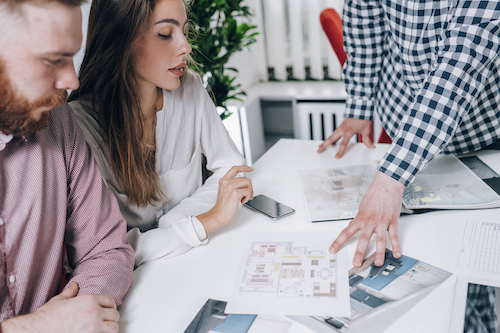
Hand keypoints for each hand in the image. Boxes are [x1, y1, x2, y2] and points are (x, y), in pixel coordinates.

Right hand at [0, 282, 119, 332]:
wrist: (37, 331)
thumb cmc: (47, 318)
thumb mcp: (59, 300)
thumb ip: (70, 292)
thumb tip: (74, 285)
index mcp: (89, 300)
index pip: (111, 301)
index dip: (109, 306)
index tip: (107, 311)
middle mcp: (94, 312)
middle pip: (115, 315)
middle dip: (110, 319)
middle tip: (104, 322)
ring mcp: (93, 327)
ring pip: (114, 328)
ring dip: (109, 329)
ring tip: (103, 330)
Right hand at [197, 165, 253, 233]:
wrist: (218, 215)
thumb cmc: (223, 206)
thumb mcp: (226, 191)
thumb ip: (233, 185)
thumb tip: (245, 184)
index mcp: (224, 180)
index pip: (235, 169)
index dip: (244, 167)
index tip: (250, 168)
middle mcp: (226, 182)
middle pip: (245, 178)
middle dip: (249, 187)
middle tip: (246, 195)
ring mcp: (230, 187)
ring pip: (248, 183)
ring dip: (249, 192)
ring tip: (244, 198)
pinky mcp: (235, 193)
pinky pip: (248, 191)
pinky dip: (248, 197)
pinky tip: (242, 201)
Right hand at [317, 118, 374, 156]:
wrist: (359, 108)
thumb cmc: (362, 118)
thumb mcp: (366, 130)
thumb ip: (367, 140)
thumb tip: (371, 146)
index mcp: (349, 131)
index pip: (343, 143)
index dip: (340, 151)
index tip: (337, 157)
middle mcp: (342, 129)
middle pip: (331, 139)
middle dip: (324, 145)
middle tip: (319, 151)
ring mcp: (340, 127)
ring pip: (330, 136)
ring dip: (324, 142)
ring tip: (319, 147)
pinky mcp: (340, 126)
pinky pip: (333, 134)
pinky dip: (329, 138)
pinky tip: (327, 142)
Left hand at [329, 172, 404, 266]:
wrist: (387, 185)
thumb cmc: (374, 194)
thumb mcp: (362, 207)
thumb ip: (359, 218)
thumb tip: (354, 226)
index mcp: (360, 218)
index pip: (346, 232)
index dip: (338, 242)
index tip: (332, 250)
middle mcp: (370, 222)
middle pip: (363, 239)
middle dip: (359, 252)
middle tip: (356, 263)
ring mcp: (382, 223)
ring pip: (380, 240)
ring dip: (378, 253)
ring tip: (377, 263)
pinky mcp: (392, 222)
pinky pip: (394, 236)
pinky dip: (396, 246)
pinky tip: (396, 254)